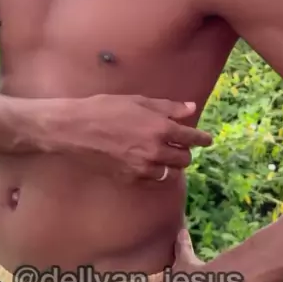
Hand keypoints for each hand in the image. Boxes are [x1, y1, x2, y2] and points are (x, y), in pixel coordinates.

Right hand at [59, 94, 211, 180]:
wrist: (75, 129)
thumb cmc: (105, 108)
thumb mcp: (138, 101)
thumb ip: (167, 107)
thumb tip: (191, 108)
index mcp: (159, 128)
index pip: (190, 137)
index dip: (202, 138)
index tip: (207, 139)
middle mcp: (155, 151)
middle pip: (184, 158)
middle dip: (185, 151)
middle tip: (179, 144)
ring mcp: (143, 167)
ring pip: (171, 173)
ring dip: (172, 165)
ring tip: (166, 156)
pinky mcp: (130, 178)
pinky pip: (154, 180)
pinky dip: (158, 173)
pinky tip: (151, 164)